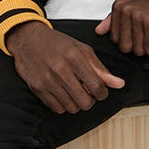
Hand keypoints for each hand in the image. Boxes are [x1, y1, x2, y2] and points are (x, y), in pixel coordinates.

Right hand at [5, 21, 124, 114]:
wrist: (29, 40)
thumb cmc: (57, 43)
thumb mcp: (81, 49)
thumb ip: (100, 68)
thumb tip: (119, 84)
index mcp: (75, 56)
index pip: (96, 86)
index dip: (102, 93)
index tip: (101, 91)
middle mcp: (61, 69)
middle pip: (85, 101)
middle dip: (90, 100)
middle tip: (87, 92)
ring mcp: (48, 80)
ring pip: (72, 108)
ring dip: (77, 103)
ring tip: (75, 91)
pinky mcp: (38, 89)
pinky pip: (57, 109)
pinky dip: (63, 105)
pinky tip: (63, 93)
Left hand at [95, 0, 148, 55]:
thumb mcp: (132, 6)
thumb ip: (113, 19)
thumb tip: (99, 31)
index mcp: (119, 6)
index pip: (114, 39)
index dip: (130, 38)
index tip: (140, 27)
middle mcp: (127, 10)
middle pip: (125, 47)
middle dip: (139, 44)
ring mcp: (139, 18)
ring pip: (138, 50)